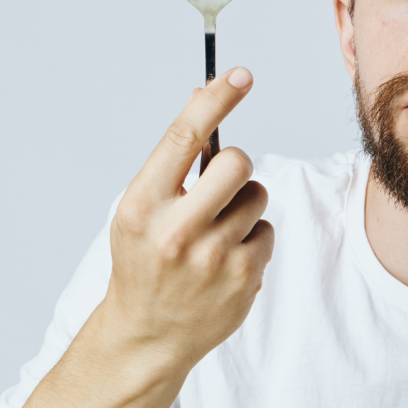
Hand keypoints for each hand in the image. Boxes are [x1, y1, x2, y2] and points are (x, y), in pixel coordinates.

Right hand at [99, 67, 274, 369]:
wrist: (148, 333)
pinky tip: (225, 259)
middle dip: (234, 165)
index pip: (182, 138)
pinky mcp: (244, 276)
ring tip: (215, 231)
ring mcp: (213, 257)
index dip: (215, 100)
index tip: (241, 74)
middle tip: (221, 183)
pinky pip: (266, 230)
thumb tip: (201, 96)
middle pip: (236, 163)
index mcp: (142, 206)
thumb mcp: (141, 209)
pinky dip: (251, 238)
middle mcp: (176, 230)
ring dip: (243, 204)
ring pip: (257, 196)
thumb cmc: (145, 261)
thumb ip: (172, 159)